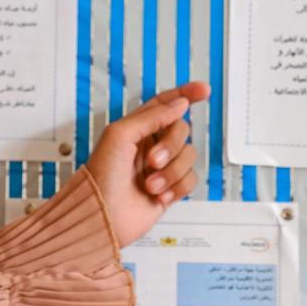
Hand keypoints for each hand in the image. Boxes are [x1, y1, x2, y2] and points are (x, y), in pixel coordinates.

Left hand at [84, 82, 210, 247]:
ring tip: (150, 184)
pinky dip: (176, 188)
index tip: (204, 90)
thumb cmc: (102, 175)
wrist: (102, 215)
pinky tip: (158, 195)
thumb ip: (152, 116)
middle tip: (152, 161)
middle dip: (170, 147)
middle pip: (182, 130)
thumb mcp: (121, 135)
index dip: (186, 94)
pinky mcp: (170, 189)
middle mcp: (152, 144)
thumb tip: (180, 103)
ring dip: (171, 172)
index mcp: (138, 127)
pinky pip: (190, 180)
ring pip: (189, 156)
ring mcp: (162, 167)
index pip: (165, 104)